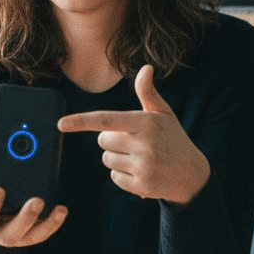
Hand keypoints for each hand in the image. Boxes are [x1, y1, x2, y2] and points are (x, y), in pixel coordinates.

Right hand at [0, 150, 67, 246]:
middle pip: (8, 236)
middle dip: (24, 219)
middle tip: (37, 201)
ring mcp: (14, 235)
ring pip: (30, 237)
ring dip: (46, 224)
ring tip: (59, 209)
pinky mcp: (29, 233)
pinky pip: (42, 233)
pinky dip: (53, 222)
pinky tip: (61, 209)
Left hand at [58, 65, 209, 204]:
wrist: (193, 175)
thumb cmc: (173, 138)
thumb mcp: (163, 114)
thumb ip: (148, 93)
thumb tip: (146, 68)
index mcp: (145, 122)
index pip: (106, 120)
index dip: (81, 121)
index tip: (60, 124)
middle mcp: (144, 144)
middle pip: (103, 141)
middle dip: (112, 141)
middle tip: (133, 143)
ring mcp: (143, 166)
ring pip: (107, 160)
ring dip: (117, 159)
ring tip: (140, 158)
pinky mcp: (141, 186)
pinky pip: (114, 178)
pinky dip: (123, 176)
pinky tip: (141, 172)